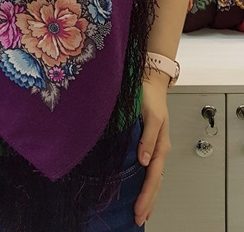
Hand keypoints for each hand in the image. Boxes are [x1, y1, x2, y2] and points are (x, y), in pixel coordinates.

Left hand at [133, 72, 170, 226]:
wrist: (149, 82)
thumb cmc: (149, 97)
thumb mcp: (151, 116)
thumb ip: (148, 138)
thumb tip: (144, 161)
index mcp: (161, 146)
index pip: (153, 176)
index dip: (146, 195)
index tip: (139, 210)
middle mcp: (158, 150)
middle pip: (155, 182)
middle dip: (148, 202)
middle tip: (139, 219)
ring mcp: (154, 148)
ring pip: (153, 178)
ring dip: (148, 195)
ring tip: (142, 212)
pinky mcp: (147, 143)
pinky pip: (148, 169)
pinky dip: (146, 183)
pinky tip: (140, 189)